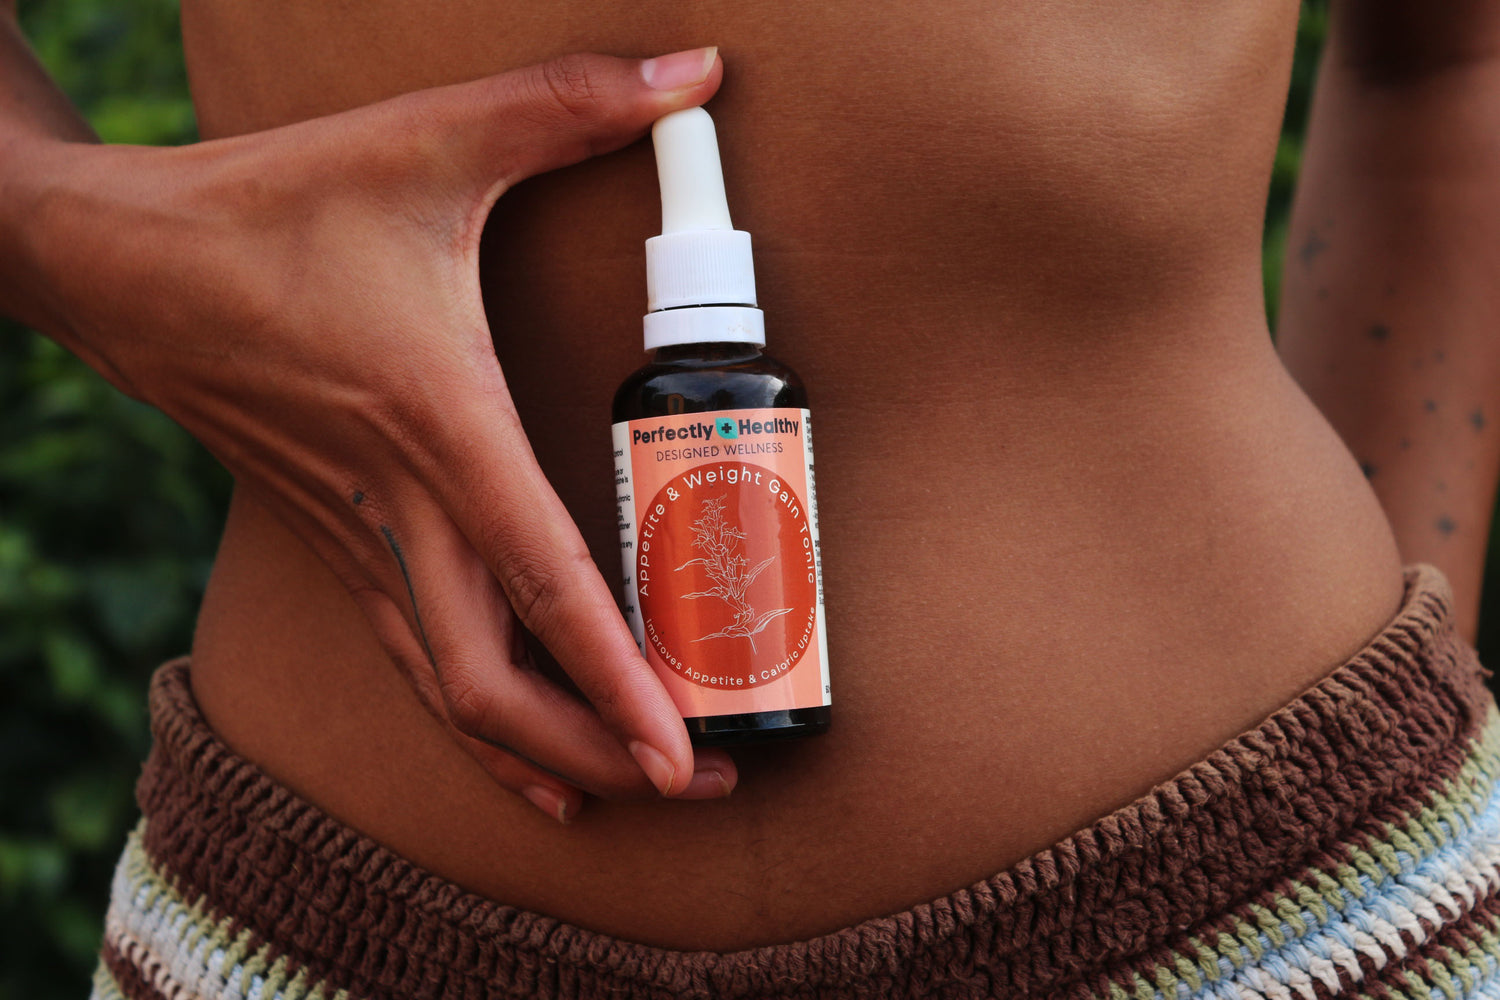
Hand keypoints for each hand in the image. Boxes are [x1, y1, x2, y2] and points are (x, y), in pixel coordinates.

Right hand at [12, 47, 736, 820]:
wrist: (119, 262)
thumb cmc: (273, 208)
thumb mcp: (429, 141)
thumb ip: (569, 105)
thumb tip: (699, 73)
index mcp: (435, 427)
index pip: (543, 584)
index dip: (615, 679)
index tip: (684, 753)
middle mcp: (395, 508)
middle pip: (493, 683)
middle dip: (597, 748)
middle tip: (696, 788)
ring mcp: (352, 538)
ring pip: (444, 690)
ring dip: (537, 750)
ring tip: (626, 789)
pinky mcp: (328, 540)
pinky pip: (408, 656)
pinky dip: (470, 718)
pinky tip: (518, 753)